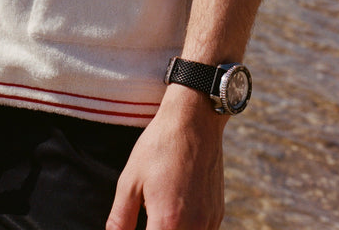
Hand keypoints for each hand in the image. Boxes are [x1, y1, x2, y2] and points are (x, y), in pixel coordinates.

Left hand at [106, 87, 225, 229]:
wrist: (194, 119)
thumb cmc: (159, 146)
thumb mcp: (130, 180)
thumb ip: (120, 219)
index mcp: (167, 222)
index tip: (136, 225)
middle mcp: (193, 227)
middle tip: (146, 216)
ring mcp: (209, 222)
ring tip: (158, 212)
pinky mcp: (217, 213)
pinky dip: (186, 228)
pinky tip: (174, 208)